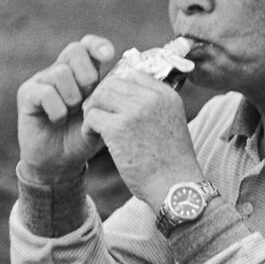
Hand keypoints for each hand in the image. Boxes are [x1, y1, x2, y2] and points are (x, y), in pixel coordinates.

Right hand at [16, 35, 116, 181]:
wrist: (60, 162)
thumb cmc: (82, 138)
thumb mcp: (103, 118)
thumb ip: (111, 99)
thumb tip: (127, 80)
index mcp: (80, 72)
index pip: (87, 45)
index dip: (97, 46)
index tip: (109, 56)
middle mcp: (59, 71)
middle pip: (74, 50)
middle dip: (87, 75)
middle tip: (86, 100)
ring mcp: (41, 81)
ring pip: (60, 73)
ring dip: (72, 98)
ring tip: (71, 114)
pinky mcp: (26, 94)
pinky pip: (45, 92)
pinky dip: (57, 110)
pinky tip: (57, 120)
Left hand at [81, 63, 205, 209]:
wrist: (176, 188)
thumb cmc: (172, 163)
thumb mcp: (172, 124)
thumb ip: (154, 106)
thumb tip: (126, 97)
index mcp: (166, 95)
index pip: (133, 75)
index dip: (119, 88)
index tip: (114, 105)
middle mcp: (152, 98)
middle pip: (113, 83)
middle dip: (102, 99)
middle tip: (98, 116)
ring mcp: (135, 111)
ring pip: (99, 96)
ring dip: (93, 111)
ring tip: (95, 128)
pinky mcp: (118, 128)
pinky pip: (92, 116)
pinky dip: (88, 127)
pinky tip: (93, 138)